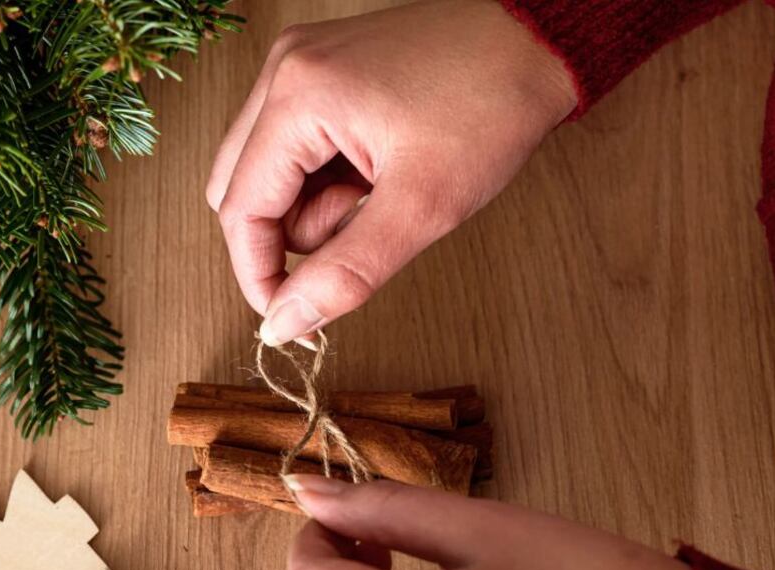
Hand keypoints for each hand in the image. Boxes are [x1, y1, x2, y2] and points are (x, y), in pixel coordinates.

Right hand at [207, 0, 576, 345]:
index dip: (258, 275)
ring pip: (266, 171)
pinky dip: (324, 176)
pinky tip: (375, 168)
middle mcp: (283, 72)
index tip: (291, 317)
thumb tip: (286, 323)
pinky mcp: (318, 69)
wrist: (535, 41)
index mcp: (298, 97)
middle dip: (291, 233)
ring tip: (380, 189)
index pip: (239, 209)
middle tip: (359, 229)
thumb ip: (345, 273)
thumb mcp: (421, 207)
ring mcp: (298, 65)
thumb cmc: (490, 106)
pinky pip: (292, 144)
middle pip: (239, 189)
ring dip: (313, 204)